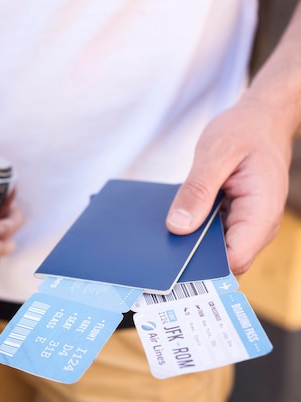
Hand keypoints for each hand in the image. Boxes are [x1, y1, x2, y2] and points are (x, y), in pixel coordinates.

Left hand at [166, 98, 292, 273]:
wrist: (261, 119)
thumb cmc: (245, 131)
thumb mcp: (216, 154)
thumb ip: (197, 191)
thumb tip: (177, 227)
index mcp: (261, 212)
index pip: (234, 260)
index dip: (204, 267)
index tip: (170, 262)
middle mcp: (258, 226)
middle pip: (223, 261)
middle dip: (191, 258)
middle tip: (154, 249)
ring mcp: (246, 224)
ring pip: (215, 251)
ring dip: (189, 245)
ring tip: (158, 236)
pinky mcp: (233, 218)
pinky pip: (211, 234)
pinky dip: (192, 230)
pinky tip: (171, 222)